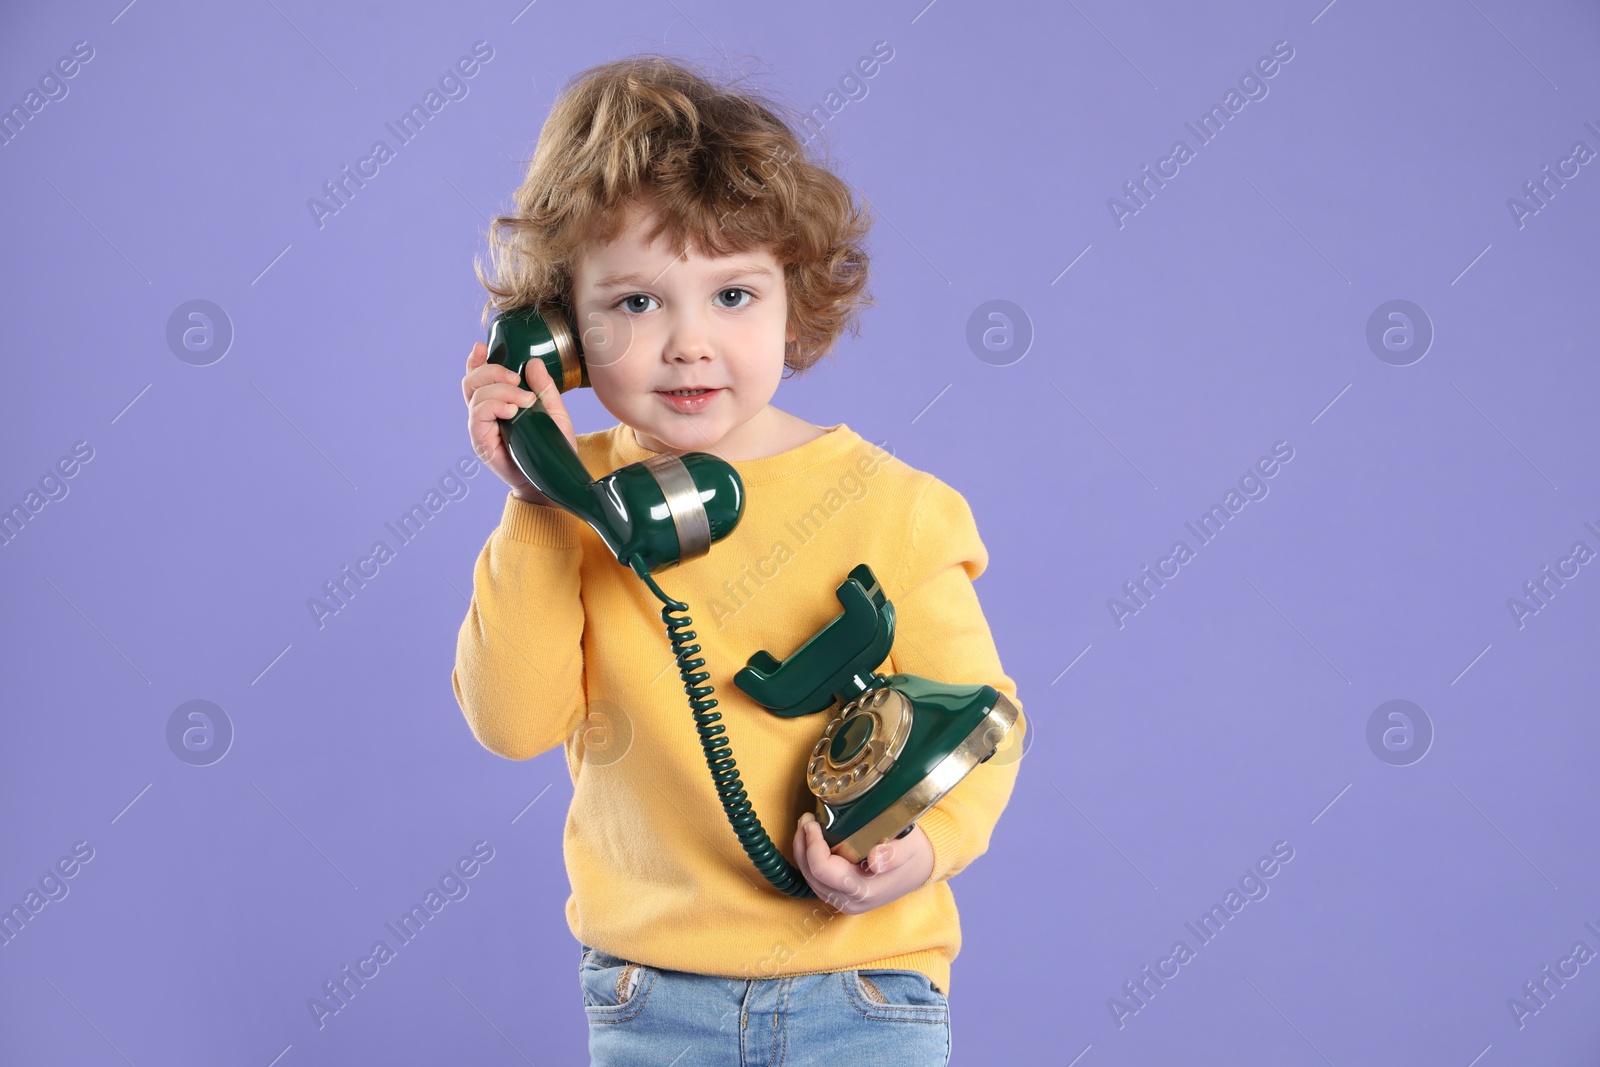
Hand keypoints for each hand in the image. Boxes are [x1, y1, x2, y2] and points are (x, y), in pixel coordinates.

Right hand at [462, 341, 578, 505]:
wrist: (553, 482)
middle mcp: (485, 415)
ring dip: (499, 390)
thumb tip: (534, 362)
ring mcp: (481, 429)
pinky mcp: (481, 443)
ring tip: (524, 400)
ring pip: (475, 396)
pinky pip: (477, 416)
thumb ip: (544, 388)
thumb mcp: (554, 413)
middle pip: (472, 381)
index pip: (479, 378)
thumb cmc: (552, 449)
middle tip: (516, 378)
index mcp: (498, 404)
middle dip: (492, 371)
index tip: (482, 347)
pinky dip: (493, 406)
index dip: (477, 361)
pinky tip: (512, 410)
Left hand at [791, 812, 934, 913]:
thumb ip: (894, 854)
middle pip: (811, 875)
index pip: (823, 871)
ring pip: (809, 878)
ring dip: (803, 852)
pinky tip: (812, 841)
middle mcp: (850, 901)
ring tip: (806, 827)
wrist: (919, 870)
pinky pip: (816, 880)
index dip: (812, 846)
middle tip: (806, 819)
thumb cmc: (912, 854)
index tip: (812, 823)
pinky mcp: (840, 897)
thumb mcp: (909, 847)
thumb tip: (876, 859)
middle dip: (803, 845)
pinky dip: (809, 860)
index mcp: (864, 890)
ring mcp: (843, 902)